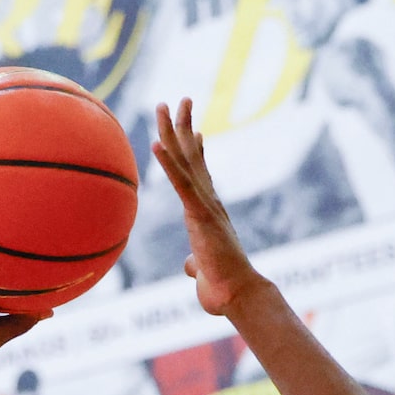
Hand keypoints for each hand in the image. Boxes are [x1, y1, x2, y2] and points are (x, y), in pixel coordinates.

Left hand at [151, 101, 262, 315]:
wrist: (237, 294)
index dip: (195, 149)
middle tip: (178, 99)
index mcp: (209, 211)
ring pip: (186, 161)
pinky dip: (167, 164)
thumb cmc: (223, 287)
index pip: (200, 174)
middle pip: (193, 155)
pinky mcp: (200, 215)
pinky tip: (156, 144)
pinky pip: (181, 184)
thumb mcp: (203, 270)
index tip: (193, 129)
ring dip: (173, 131)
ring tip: (163, 105)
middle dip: (184, 125)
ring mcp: (205, 205)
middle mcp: (209, 201)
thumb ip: (196, 264)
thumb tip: (191, 268)